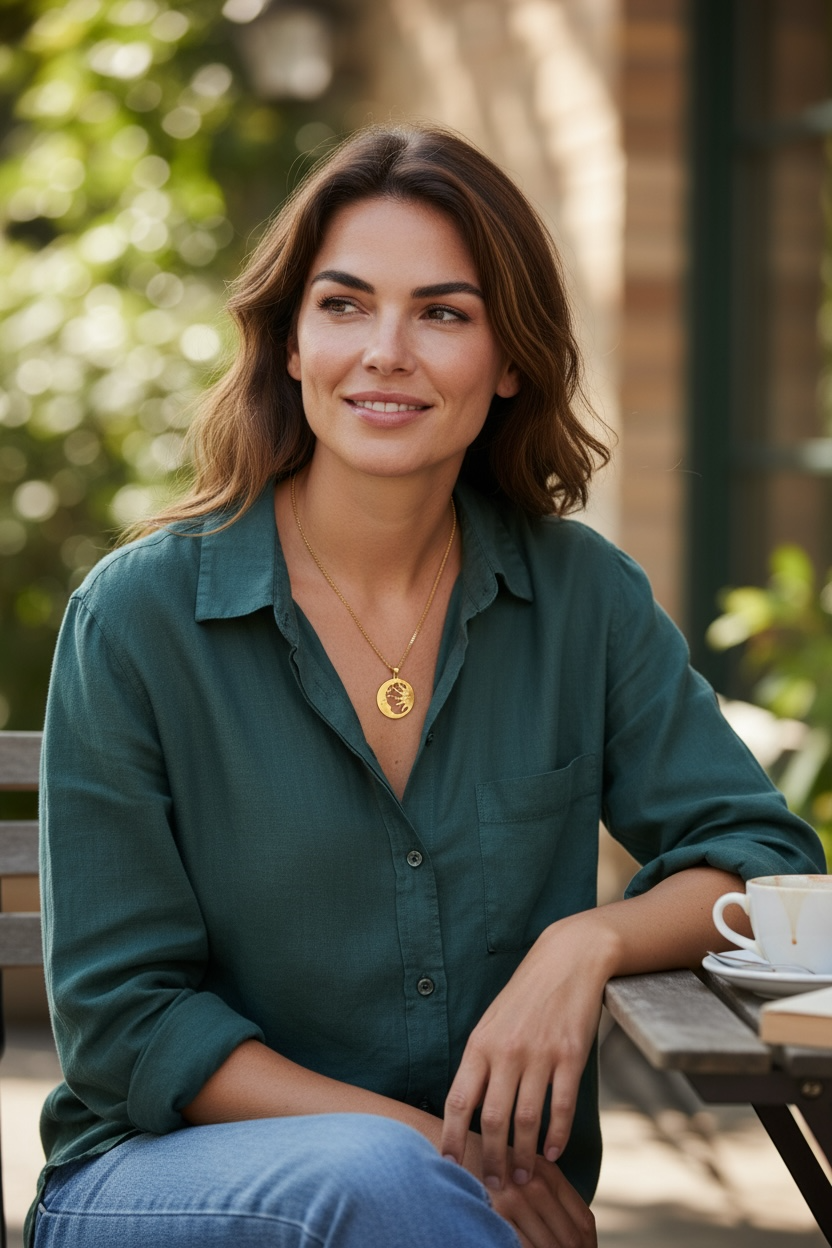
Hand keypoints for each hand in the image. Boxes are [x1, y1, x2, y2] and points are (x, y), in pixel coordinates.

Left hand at [441, 914, 617, 1189]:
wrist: (566, 960)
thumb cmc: (525, 996)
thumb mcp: (491, 1023)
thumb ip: (480, 1063)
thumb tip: (467, 1109)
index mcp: (480, 1044)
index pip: (459, 1100)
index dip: (452, 1137)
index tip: (449, 1165)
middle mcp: (507, 1051)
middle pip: (493, 1120)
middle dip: (491, 1158)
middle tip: (493, 1184)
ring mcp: (540, 1054)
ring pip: (527, 1120)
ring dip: (523, 1155)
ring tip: (521, 1176)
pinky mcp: (570, 1056)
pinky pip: (561, 1107)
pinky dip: (556, 1136)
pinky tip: (552, 1152)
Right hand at [460, 1134, 595, 1247]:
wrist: (440, 1148)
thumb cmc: (481, 1164)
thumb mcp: (520, 1169)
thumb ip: (546, 1192)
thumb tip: (574, 1235)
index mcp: (547, 1172)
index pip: (583, 1220)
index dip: (589, 1246)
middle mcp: (535, 1184)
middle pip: (571, 1238)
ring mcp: (514, 1199)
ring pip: (550, 1246)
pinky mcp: (494, 1211)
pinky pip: (522, 1246)